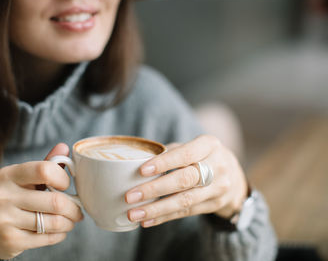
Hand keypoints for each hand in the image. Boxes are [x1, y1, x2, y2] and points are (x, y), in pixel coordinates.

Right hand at [0, 143, 82, 258]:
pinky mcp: (10, 240)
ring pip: (54, 222)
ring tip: (70, 222)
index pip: (44, 170)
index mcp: (8, 175)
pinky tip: (59, 232)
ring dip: (69, 223)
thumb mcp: (22, 179)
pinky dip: (59, 235)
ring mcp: (4, 219)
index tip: (66, 186)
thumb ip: (44, 164)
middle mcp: (3, 195)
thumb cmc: (11, 199)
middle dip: (73, 208)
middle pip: (55, 201)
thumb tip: (64, 147)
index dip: (63, 178)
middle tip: (77, 211)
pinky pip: (47, 238)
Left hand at [125, 135, 247, 227]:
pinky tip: (147, 221)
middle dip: (155, 189)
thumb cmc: (203, 156)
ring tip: (134, 214)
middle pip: (184, 179)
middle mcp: (217, 166)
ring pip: (184, 201)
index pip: (185, 154)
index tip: (141, 170)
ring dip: (156, 209)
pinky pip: (186, 212)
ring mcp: (218, 188)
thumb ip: (171, 151)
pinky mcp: (215, 205)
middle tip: (130, 196)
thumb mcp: (193, 146)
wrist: (234, 176)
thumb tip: (138, 161)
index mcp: (209, 145)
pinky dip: (164, 217)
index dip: (164, 163)